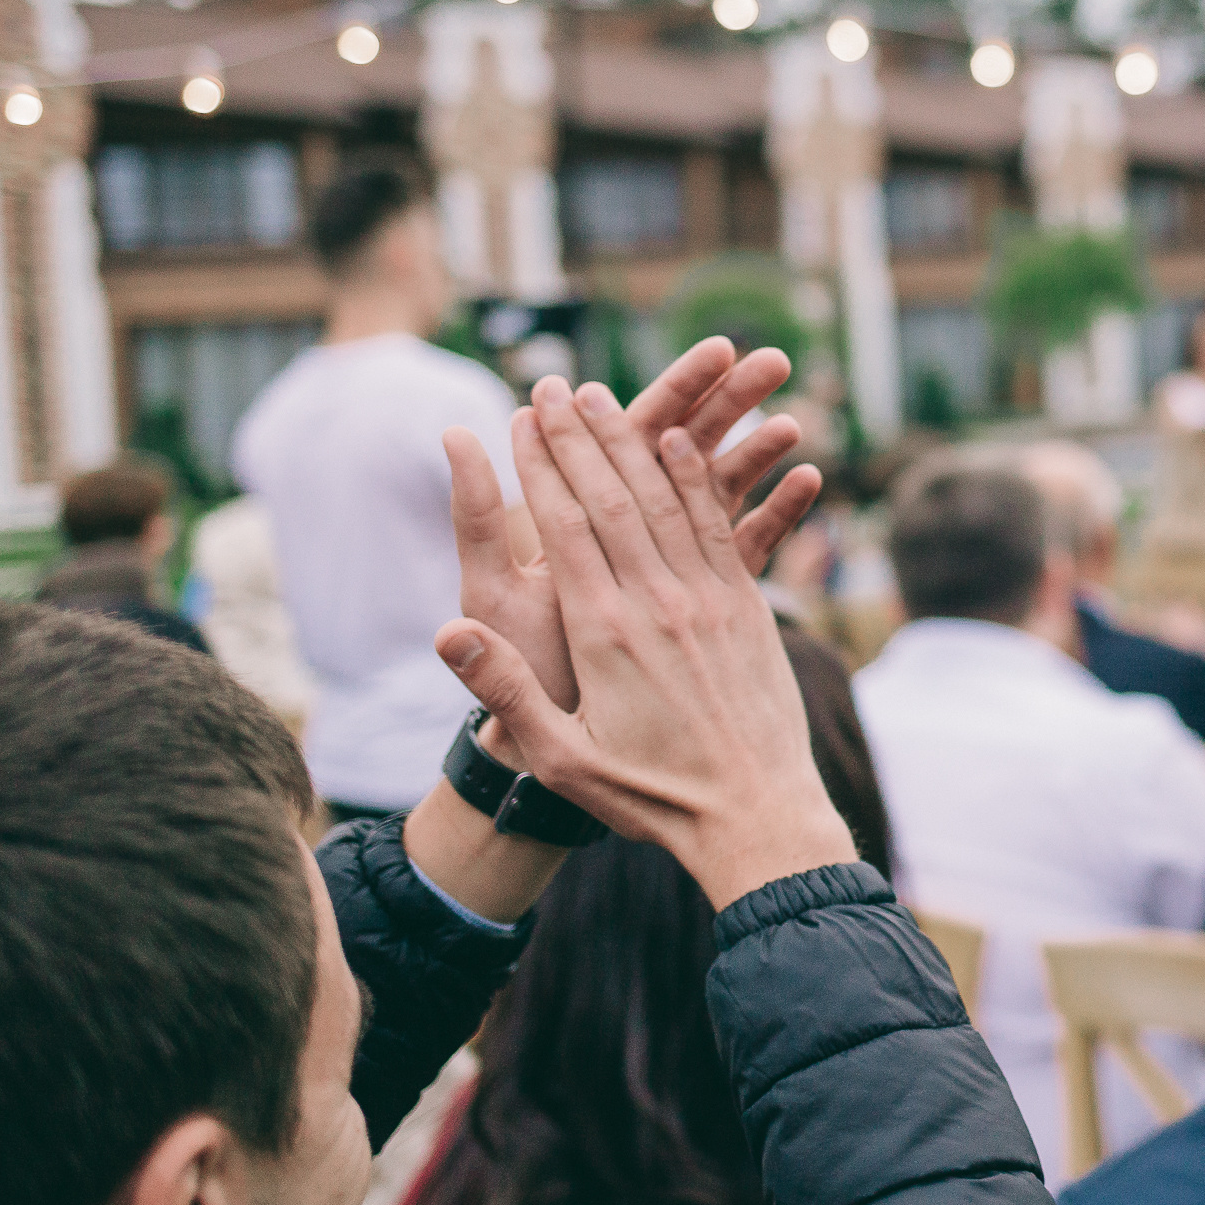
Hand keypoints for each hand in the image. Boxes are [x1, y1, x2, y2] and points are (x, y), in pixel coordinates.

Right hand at [436, 376, 854, 907]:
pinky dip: (700, 479)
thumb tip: (446, 633)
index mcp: (605, 632)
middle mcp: (659, 603)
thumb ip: (504, 692)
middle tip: (555, 386)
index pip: (564, 527)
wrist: (758, 818)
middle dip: (580, 437)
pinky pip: (722, 527)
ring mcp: (711, 601)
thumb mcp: (563, 758)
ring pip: (669, 501)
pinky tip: (685, 442)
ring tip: (609, 397)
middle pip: (614, 497)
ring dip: (636, 442)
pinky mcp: (750, 609)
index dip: (540, 466)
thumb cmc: (651, 797)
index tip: (520, 417)